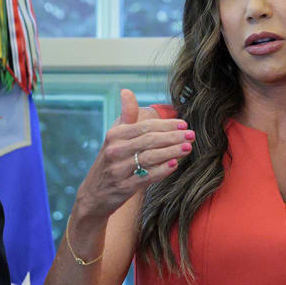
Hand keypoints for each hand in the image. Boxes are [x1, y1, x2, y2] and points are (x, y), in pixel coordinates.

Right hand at [72, 89, 193, 224]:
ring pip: (150, 157)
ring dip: (172, 152)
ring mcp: (119, 169)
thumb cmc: (110, 160)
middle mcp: (115, 151)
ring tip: (188, 148)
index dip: (166, 125)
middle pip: (150, 141)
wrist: (94, 193)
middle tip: (191, 135)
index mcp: (114, 135)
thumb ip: (125, 115)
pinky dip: (162, 170)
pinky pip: (147, 176)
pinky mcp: (124, 187)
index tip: (184, 124)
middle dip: (173, 137)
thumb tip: (126, 91)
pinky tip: (175, 164)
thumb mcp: (114, 136)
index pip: (145, 126)